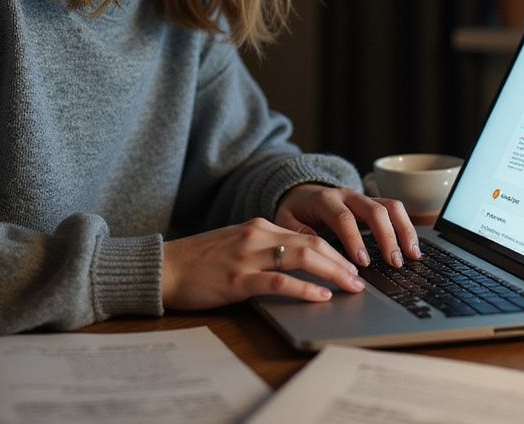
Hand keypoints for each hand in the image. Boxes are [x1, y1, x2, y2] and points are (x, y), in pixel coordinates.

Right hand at [161, 218, 365, 309]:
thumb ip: (263, 249)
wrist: (164, 267)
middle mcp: (257, 236)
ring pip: (303, 257)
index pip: (307, 235)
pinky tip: (320, 297)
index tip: (350, 265)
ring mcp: (248, 256)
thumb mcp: (235, 245)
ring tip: (350, 287)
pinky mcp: (238, 279)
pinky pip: (280, 282)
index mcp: (258, 226)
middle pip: (312, 244)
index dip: (334, 250)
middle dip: (341, 262)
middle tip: (359, 279)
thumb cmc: (198, 261)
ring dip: (332, 273)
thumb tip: (295, 265)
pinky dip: (304, 289)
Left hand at [275, 184, 420, 269]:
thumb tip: (316, 249)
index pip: (343, 217)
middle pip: (374, 209)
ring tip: (413, 256)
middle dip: (386, 236)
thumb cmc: (295, 213)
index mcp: (324, 200)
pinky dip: (407, 227)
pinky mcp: (373, 204)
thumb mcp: (286, 222)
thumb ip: (299, 234)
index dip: (354, 239)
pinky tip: (414, 248)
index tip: (364, 262)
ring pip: (391, 206)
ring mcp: (363, 198)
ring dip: (404, 230)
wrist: (301, 194)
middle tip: (394, 262)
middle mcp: (348, 195)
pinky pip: (395, 210)